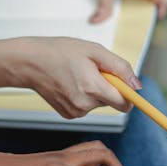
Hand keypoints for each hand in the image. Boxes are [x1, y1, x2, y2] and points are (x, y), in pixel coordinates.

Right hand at [12, 36, 141, 117]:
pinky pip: (86, 106)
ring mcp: (75, 112)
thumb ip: (120, 67)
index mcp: (92, 88)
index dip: (129, 95)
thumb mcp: (94, 50)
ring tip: (78, 74)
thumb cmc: (59, 52)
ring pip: (98, 103)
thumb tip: (137, 85)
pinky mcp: (67, 115)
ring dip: (94, 90)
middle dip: (108, 87)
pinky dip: (83, 96)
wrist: (29, 63)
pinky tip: (70, 83)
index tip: (127, 87)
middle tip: (92, 70)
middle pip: (111, 101)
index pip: (124, 104)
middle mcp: (84, 105)